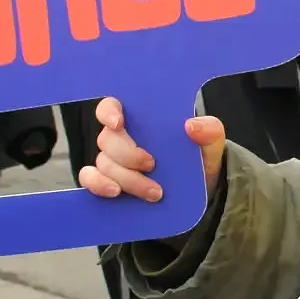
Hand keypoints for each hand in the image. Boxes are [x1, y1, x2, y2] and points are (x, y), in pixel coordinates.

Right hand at [77, 97, 225, 201]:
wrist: (199, 190)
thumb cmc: (198, 156)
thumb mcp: (209, 142)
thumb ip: (208, 130)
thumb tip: (192, 126)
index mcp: (139, 119)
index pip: (111, 106)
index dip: (108, 112)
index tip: (119, 123)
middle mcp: (120, 138)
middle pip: (107, 139)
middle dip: (128, 155)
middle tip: (152, 166)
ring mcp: (111, 161)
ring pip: (103, 163)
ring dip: (126, 178)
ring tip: (154, 192)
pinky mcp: (108, 182)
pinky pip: (90, 179)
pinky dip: (98, 185)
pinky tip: (115, 192)